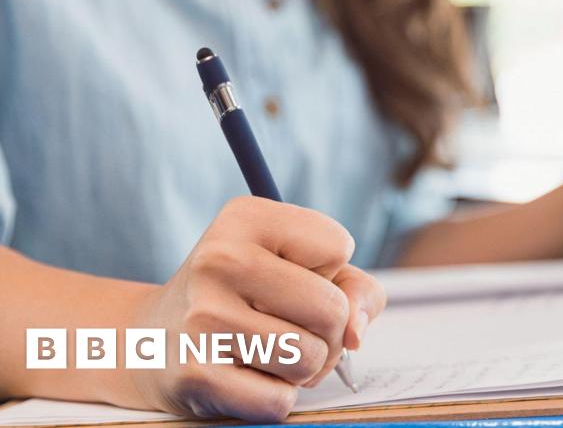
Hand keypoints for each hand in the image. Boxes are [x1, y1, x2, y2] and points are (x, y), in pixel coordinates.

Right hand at [123, 197, 385, 421]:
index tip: (287, 273)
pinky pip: (278, 400)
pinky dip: (276, 397)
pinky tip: (245, 376)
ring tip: (267, 351)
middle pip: (331, 309)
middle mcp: (218, 260)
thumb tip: (355, 335)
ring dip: (303, 366)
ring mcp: (203, 318)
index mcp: (245, 217)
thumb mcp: (302, 268)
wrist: (151, 340)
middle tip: (290, 324)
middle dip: (327, 329)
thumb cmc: (250, 298)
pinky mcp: (194, 374)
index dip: (328, 270)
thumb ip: (355, 289)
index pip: (339, 245)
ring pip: (310, 358)